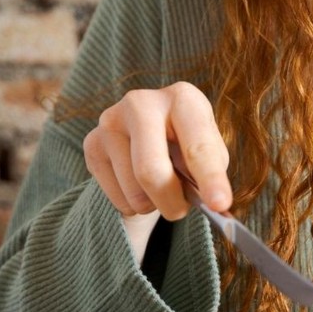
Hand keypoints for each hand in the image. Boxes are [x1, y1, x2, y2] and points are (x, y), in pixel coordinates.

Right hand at [83, 81, 231, 219]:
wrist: (151, 134)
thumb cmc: (190, 145)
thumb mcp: (210, 153)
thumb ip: (212, 175)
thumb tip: (214, 206)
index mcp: (183, 99)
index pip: (197, 147)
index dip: (211, 179)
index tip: (220, 205)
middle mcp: (141, 103)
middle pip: (151, 171)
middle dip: (171, 202)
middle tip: (180, 212)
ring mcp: (111, 121)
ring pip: (134, 191)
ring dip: (153, 205)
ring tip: (161, 189)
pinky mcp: (92, 143)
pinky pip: (117, 197)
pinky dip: (134, 205)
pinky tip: (139, 187)